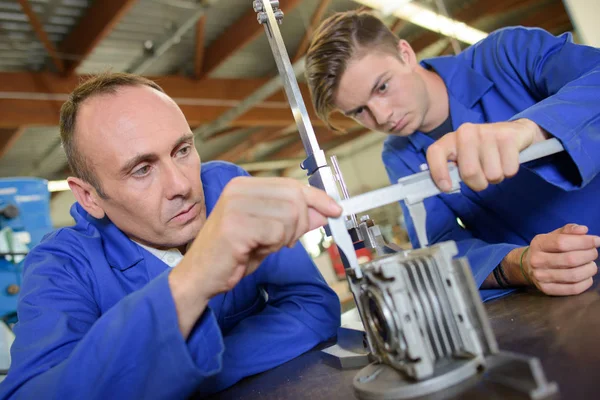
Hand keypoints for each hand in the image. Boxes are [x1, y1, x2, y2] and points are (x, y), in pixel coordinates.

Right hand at [169, 177, 341, 336]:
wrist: (201, 276)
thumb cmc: (232, 254)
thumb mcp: (269, 234)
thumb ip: (294, 220)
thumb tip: (322, 212)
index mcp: (245, 186)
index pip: (292, 185)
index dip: (317, 198)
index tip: (334, 210)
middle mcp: (239, 190)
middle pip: (295, 198)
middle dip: (299, 224)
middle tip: (285, 241)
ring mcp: (236, 206)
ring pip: (289, 215)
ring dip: (285, 237)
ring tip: (264, 245)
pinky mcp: (235, 226)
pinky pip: (277, 232)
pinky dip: (274, 246)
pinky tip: (256, 250)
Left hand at [426, 119, 547, 191]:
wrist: (512, 132)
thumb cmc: (480, 151)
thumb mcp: (461, 158)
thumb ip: (451, 171)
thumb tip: (445, 187)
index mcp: (450, 139)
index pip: (435, 152)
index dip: (438, 172)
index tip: (447, 187)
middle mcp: (466, 132)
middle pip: (469, 173)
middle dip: (477, 183)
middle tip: (481, 177)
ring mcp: (487, 132)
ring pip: (492, 175)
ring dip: (495, 177)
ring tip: (495, 165)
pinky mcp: (508, 136)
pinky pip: (509, 170)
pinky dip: (509, 172)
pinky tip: (506, 160)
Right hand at [524, 224, 599, 295]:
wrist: (527, 266)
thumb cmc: (546, 249)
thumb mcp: (553, 235)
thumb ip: (568, 230)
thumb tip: (584, 230)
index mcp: (538, 244)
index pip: (562, 242)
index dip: (584, 241)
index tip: (597, 241)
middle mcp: (537, 261)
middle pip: (570, 259)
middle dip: (589, 255)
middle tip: (594, 253)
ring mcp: (541, 277)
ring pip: (573, 275)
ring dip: (589, 269)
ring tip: (591, 264)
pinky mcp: (547, 290)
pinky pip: (573, 289)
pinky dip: (586, 283)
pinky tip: (587, 276)